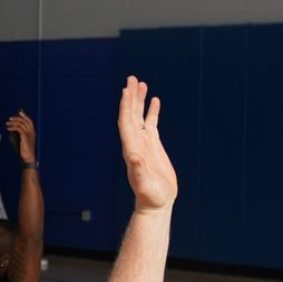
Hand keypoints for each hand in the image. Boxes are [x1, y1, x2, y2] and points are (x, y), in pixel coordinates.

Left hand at [7, 110, 35, 164]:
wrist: (28, 157)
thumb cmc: (24, 150)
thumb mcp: (22, 141)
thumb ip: (20, 134)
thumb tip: (12, 129)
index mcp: (32, 132)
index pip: (29, 121)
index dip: (25, 116)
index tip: (20, 112)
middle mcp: (32, 132)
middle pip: (25, 121)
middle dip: (17, 118)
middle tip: (10, 119)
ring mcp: (29, 134)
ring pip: (21, 124)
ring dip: (13, 122)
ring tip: (7, 123)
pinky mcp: (25, 137)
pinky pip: (18, 129)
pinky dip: (13, 127)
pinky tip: (8, 129)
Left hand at [118, 78, 176, 213]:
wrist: (156, 203)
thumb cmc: (150, 196)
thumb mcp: (144, 183)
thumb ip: (138, 170)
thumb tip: (133, 155)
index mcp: (131, 148)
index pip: (126, 122)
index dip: (125, 106)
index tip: (126, 90)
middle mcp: (134, 143)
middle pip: (130, 115)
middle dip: (130, 97)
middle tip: (131, 78)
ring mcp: (143, 144)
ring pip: (139, 116)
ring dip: (139, 100)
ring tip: (141, 83)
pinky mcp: (153, 146)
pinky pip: (151, 124)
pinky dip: (151, 111)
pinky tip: (154, 100)